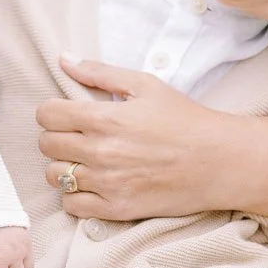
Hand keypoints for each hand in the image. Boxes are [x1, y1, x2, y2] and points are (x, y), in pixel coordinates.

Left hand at [36, 57, 240, 220]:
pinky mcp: (117, 209)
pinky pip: (72, 206)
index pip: (46, 115)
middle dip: (56, 137)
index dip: (51, 111)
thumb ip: (100, 72)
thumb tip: (64, 58)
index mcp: (104, 118)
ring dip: (63, 167)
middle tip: (76, 136)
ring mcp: (107, 184)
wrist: (221, 161)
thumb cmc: (185, 119)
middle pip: (46, 144)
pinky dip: (75, 196)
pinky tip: (92, 185)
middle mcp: (100, 152)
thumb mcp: (145, 85)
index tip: (65, 113)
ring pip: (55, 176)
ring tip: (83, 160)